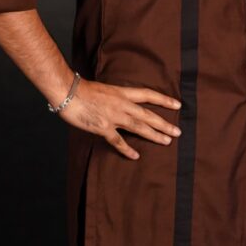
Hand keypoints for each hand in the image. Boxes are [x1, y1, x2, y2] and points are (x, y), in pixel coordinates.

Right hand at [58, 79, 181, 159]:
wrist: (68, 92)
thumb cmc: (82, 89)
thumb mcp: (105, 89)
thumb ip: (115, 97)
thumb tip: (121, 102)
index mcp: (122, 92)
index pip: (148, 95)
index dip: (163, 100)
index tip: (177, 105)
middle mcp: (122, 104)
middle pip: (148, 115)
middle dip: (164, 124)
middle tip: (178, 132)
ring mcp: (113, 116)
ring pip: (139, 127)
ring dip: (154, 135)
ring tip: (167, 141)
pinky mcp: (103, 127)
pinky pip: (118, 141)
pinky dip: (127, 149)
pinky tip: (136, 156)